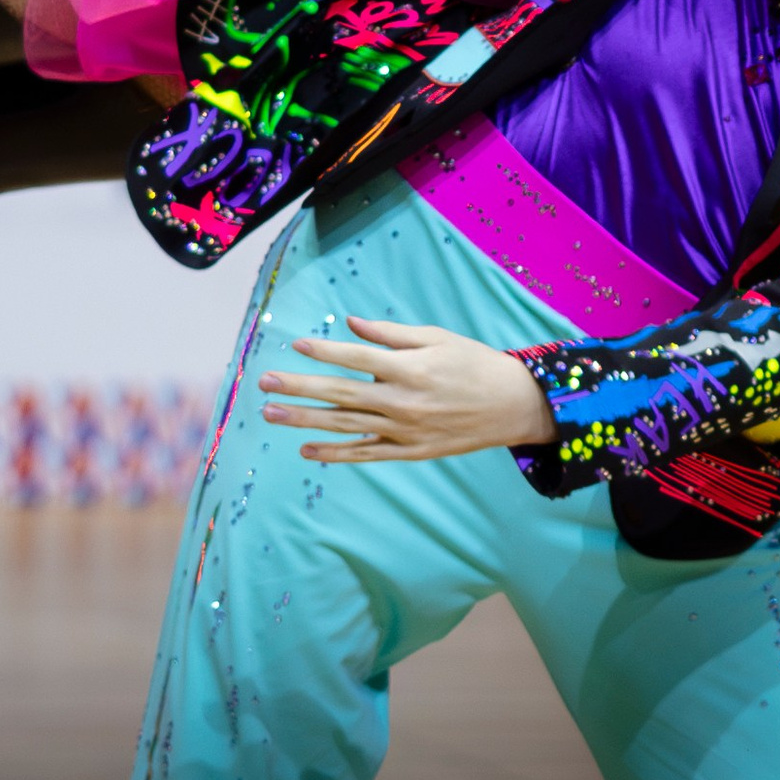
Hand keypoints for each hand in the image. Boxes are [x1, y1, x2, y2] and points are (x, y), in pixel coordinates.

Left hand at [257, 316, 555, 462]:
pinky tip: (307, 450)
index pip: (357, 358)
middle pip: (341, 394)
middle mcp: (403, 402)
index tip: (295, 345)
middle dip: (301, 387)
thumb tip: (351, 325)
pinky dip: (335, 454)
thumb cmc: (474, 364)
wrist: (513, 406)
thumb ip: (391, 334)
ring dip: (306, 421)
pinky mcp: (410, 451)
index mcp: (410, 368)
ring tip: (272, 414)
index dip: (325, 351)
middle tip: (266, 383)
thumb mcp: (438, 338)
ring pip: (346, 426)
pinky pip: (366, 454)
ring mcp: (404, 431)